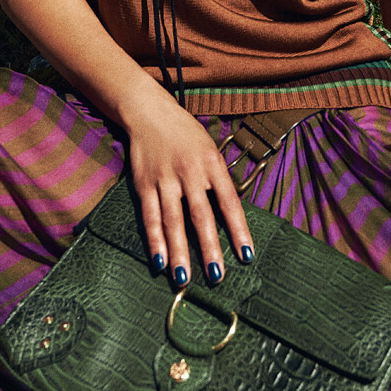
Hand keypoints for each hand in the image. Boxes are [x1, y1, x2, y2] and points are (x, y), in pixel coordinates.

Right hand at [120, 82, 254, 286]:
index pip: (229, 201)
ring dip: (179, 252)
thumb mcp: (210, 150)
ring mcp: (165, 178)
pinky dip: (154, 240)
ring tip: (184, 278)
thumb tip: (232, 218)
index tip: (246, 255)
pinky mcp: (144, 184)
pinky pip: (151, 216)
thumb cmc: (186, 135)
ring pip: (173, 221)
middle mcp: (189, 172)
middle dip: (209, 248)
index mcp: (212, 163)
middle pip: (201, 215)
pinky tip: (160, 261)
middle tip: (217, 275)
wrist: (150, 112)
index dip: (238, 230)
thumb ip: (219, 181)